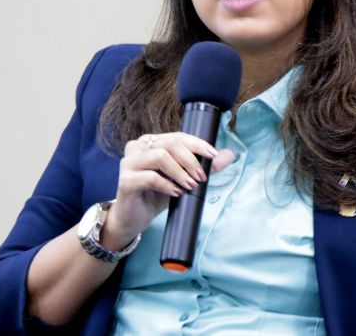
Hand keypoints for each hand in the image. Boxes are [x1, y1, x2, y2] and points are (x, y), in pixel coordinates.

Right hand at [102, 132, 234, 249]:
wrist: (133, 218)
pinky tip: (177, 192)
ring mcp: (128, 163)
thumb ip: (203, 166)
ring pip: (160, 157)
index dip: (197, 144)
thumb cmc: (156, 195)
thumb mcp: (182, 179)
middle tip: (202, 177)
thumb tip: (230, 155)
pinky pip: (150, 178)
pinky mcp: (125, 181)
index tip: (213, 155)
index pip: (177, 136)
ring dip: (180, 171)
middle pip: (170, 144)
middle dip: (191, 160)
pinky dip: (168, 185)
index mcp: (150, 142)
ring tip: (191, 185)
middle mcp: (137, 147)